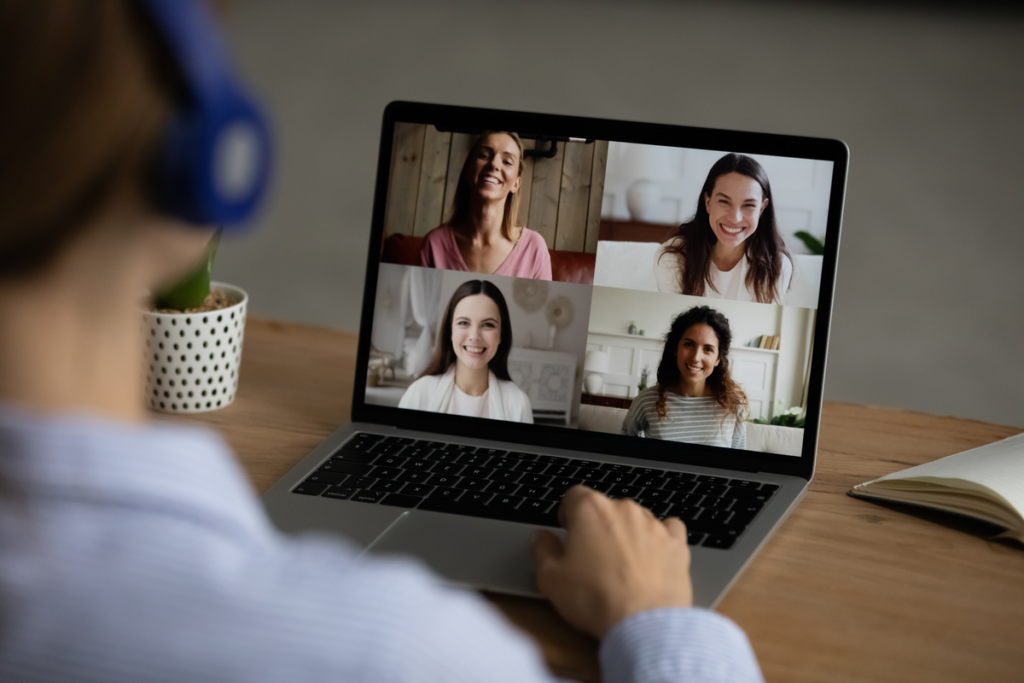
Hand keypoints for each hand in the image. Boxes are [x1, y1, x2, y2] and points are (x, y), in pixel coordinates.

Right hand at [529, 485, 692, 638]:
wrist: (644, 623)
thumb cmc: (596, 599)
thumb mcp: (550, 579)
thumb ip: (542, 550)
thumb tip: (540, 538)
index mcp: (590, 510)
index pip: (573, 496)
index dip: (568, 515)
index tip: (568, 532)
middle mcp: (623, 509)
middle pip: (605, 508)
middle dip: (597, 528)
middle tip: (591, 559)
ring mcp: (653, 524)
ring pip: (635, 520)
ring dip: (626, 535)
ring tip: (621, 568)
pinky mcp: (676, 543)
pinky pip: (667, 530)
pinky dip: (659, 540)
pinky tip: (652, 559)